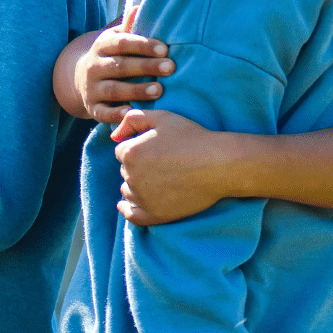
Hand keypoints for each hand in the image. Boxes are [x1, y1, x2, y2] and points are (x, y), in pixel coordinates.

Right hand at [77, 8, 174, 123]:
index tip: (165, 49)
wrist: (81, 78)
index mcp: (103, 46)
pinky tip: (133, 113)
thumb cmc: (113, 55)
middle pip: (121, 66)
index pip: (123, 43)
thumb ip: (129, 27)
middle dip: (146, 67)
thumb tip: (139, 6)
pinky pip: (103, 113)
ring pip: (114, 90)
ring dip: (136, 90)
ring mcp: (92, 88)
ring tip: (159, 90)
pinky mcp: (92, 108)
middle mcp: (94, 66)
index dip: (144, 46)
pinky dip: (116, 114)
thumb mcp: (116, 39)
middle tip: (171, 68)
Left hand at [112, 110, 229, 224]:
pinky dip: (126, 209)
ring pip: (128, 190)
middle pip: (125, 170)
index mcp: (131, 153)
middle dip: (138, 165)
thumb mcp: (163, 117)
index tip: (158, 147)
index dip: (139, 146)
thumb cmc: (192, 138)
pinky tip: (124, 206)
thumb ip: (133, 119)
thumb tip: (114, 135)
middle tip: (163, 160)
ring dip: (136, 184)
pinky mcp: (154, 214)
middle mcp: (132, 176)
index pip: (122, 151)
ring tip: (159, 177)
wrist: (219, 164)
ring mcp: (142, 198)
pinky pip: (131, 215)